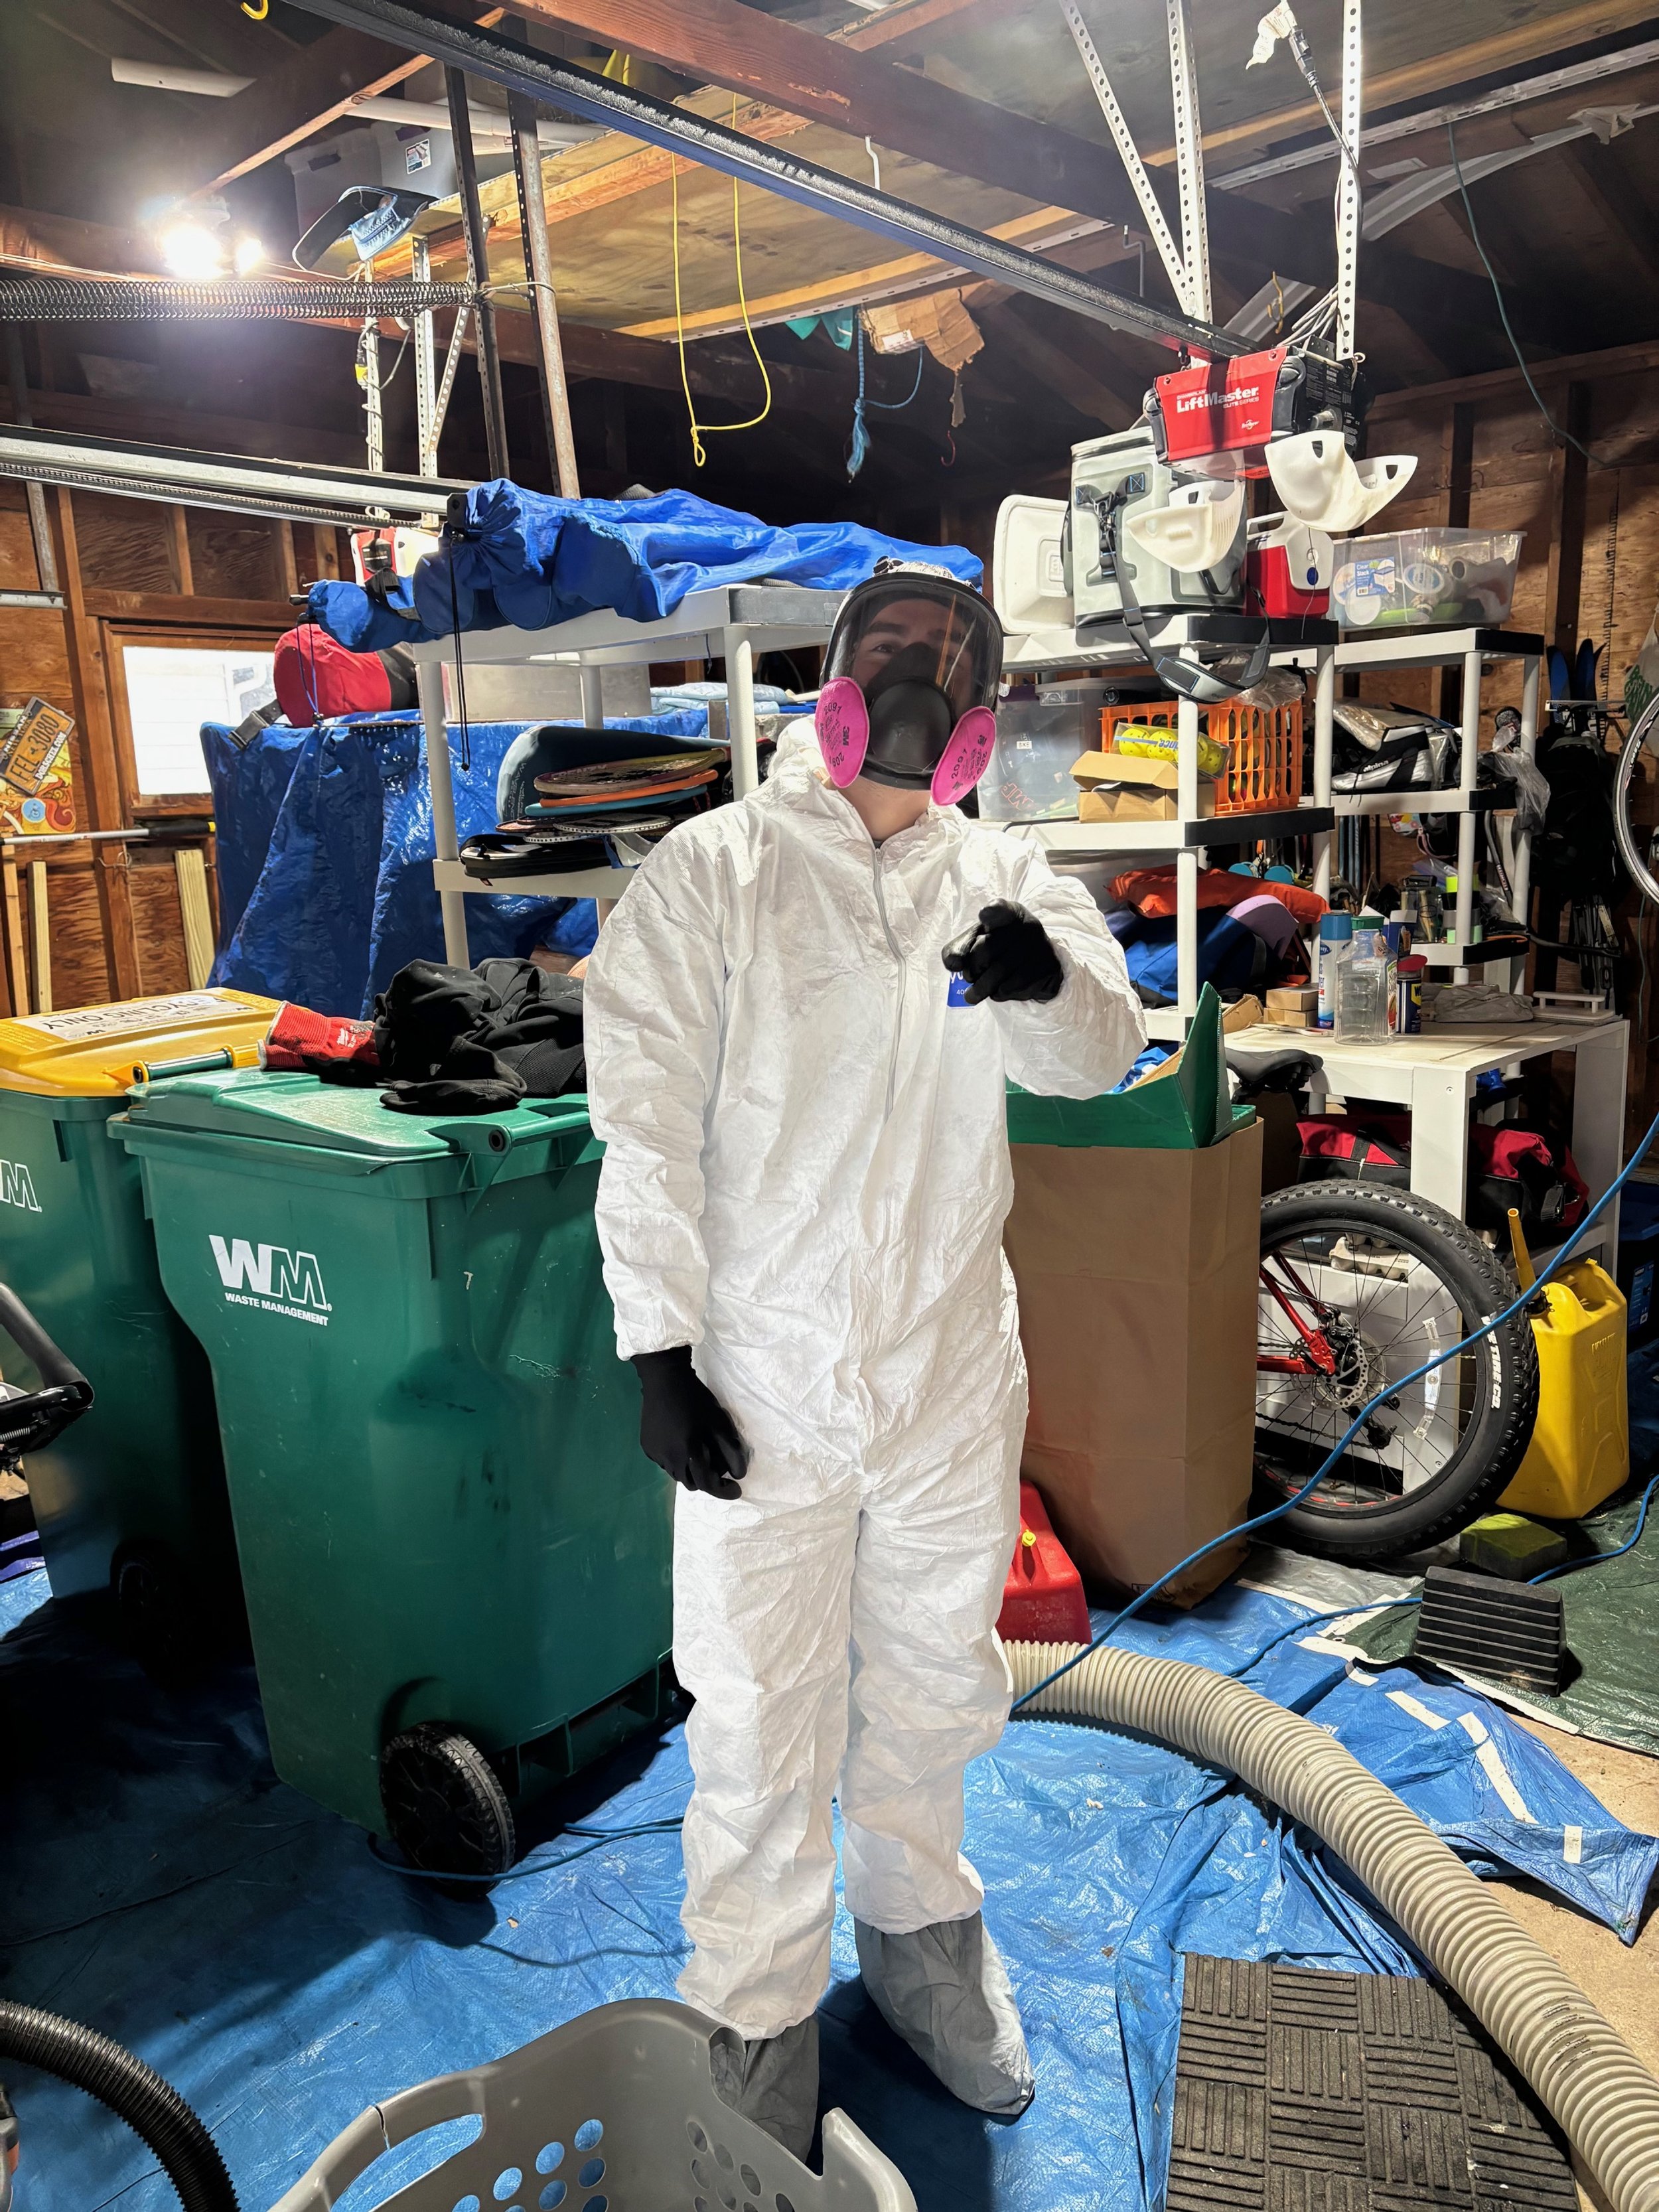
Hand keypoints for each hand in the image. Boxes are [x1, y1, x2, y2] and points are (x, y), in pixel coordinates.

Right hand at [631, 1346, 748, 1499]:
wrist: (665, 1379)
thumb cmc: (696, 1400)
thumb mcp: (720, 1423)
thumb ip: (731, 1451)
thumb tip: (738, 1475)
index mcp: (689, 1453)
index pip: (708, 1484)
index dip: (724, 1491)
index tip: (736, 1489)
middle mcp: (669, 1458)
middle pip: (692, 1483)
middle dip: (707, 1479)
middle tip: (717, 1465)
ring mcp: (655, 1454)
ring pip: (677, 1474)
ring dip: (690, 1470)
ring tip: (699, 1450)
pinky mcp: (647, 1447)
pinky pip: (665, 1462)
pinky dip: (676, 1459)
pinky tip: (681, 1441)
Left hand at [942, 902, 1063, 1004]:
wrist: (1037, 962)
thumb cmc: (1001, 949)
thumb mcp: (979, 941)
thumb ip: (959, 948)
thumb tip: (953, 964)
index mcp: (1009, 912)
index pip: (1001, 909)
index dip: (992, 911)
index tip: (985, 913)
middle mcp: (1028, 925)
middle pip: (988, 948)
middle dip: (972, 969)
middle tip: (969, 978)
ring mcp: (1041, 945)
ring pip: (1000, 971)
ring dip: (981, 988)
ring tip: (972, 995)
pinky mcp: (1048, 966)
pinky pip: (1014, 986)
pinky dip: (998, 994)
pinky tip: (997, 992)